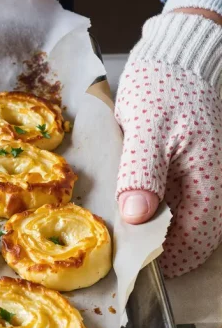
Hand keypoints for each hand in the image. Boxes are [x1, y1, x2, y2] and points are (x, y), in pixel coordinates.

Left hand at [116, 9, 221, 277]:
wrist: (173, 56)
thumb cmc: (160, 87)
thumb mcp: (146, 129)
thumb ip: (142, 173)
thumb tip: (137, 216)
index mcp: (206, 181)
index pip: (193, 242)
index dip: (165, 262)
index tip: (131, 270)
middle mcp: (208, 185)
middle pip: (188, 237)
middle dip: (157, 253)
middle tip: (118, 259)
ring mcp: (198, 178)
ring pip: (179, 223)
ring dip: (152, 235)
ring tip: (118, 241)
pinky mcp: (184, 170)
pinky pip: (171, 203)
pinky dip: (150, 213)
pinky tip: (127, 212)